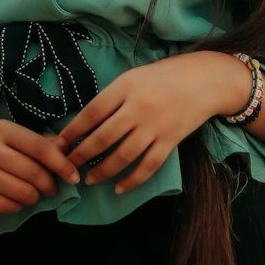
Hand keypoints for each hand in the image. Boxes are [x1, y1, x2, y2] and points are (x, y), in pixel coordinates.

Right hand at [0, 119, 79, 213]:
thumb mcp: (15, 137)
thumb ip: (41, 142)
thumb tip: (68, 152)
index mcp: (2, 130)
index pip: (39, 147)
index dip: (61, 163)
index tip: (74, 176)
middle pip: (33, 172)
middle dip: (49, 184)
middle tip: (52, 188)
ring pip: (22, 192)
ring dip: (35, 196)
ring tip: (34, 193)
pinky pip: (8, 206)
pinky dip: (19, 205)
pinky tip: (17, 199)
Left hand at [57, 52, 245, 194]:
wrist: (204, 80)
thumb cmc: (164, 76)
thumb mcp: (133, 77)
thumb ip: (113, 97)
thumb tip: (86, 122)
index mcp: (126, 86)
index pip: (92, 112)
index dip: (74, 130)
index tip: (60, 142)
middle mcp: (139, 107)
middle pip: (103, 137)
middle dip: (82, 154)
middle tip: (69, 165)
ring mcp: (155, 126)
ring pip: (123, 155)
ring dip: (103, 171)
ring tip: (89, 179)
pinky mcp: (170, 141)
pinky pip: (148, 166)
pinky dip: (132, 180)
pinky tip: (119, 188)